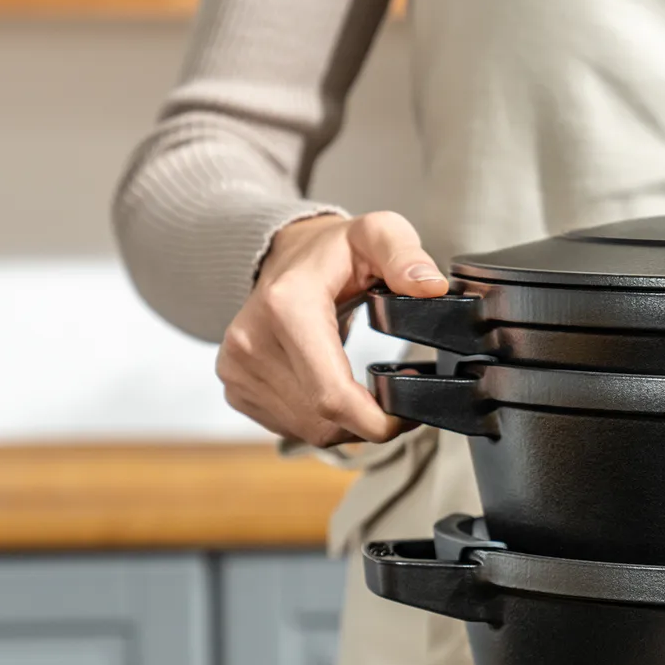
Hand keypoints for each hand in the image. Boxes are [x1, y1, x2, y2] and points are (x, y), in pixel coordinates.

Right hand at [217, 211, 446, 446]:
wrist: (283, 256)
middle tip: (395, 397)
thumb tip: (430, 286)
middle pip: (324, 420)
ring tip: (365, 390)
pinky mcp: (235, 386)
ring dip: (345, 423)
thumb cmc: (332, 251)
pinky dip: (320, 419)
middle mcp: (252, 341)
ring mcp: (238, 368)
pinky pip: (290, 426)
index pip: (332, 395)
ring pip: (309, 430)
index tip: (406, 414)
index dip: (376, 421)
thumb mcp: (378, 234)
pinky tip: (333, 389)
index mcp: (287, 306)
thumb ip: (406, 256)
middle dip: (367, 421)